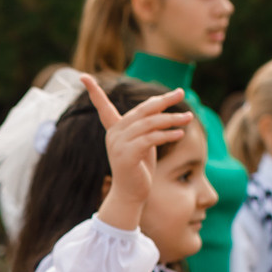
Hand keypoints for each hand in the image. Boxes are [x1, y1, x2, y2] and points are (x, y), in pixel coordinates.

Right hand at [82, 75, 191, 231]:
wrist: (131, 195)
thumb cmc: (139, 168)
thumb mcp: (143, 141)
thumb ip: (147, 122)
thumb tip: (157, 101)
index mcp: (114, 130)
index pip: (102, 107)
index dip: (93, 91)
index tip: (82, 76)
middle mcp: (113, 135)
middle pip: (141, 110)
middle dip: (163, 101)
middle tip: (181, 93)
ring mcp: (118, 145)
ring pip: (149, 124)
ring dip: (172, 119)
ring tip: (189, 118)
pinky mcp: (127, 155)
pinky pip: (151, 139)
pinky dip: (167, 135)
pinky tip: (180, 133)